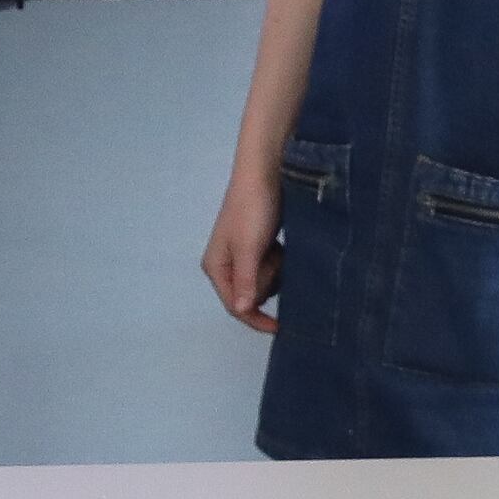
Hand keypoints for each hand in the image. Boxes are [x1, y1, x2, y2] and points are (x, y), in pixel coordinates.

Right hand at [199, 170, 282, 333]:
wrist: (266, 172)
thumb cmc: (253, 210)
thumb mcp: (249, 249)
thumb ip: (246, 281)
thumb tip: (241, 311)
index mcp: (217, 267)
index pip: (235, 306)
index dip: (257, 319)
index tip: (282, 327)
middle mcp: (227, 264)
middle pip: (251, 294)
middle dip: (266, 282)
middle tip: (274, 258)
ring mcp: (243, 254)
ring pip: (264, 281)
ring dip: (275, 271)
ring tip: (278, 248)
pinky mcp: (258, 245)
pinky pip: (271, 267)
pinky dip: (278, 261)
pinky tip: (281, 245)